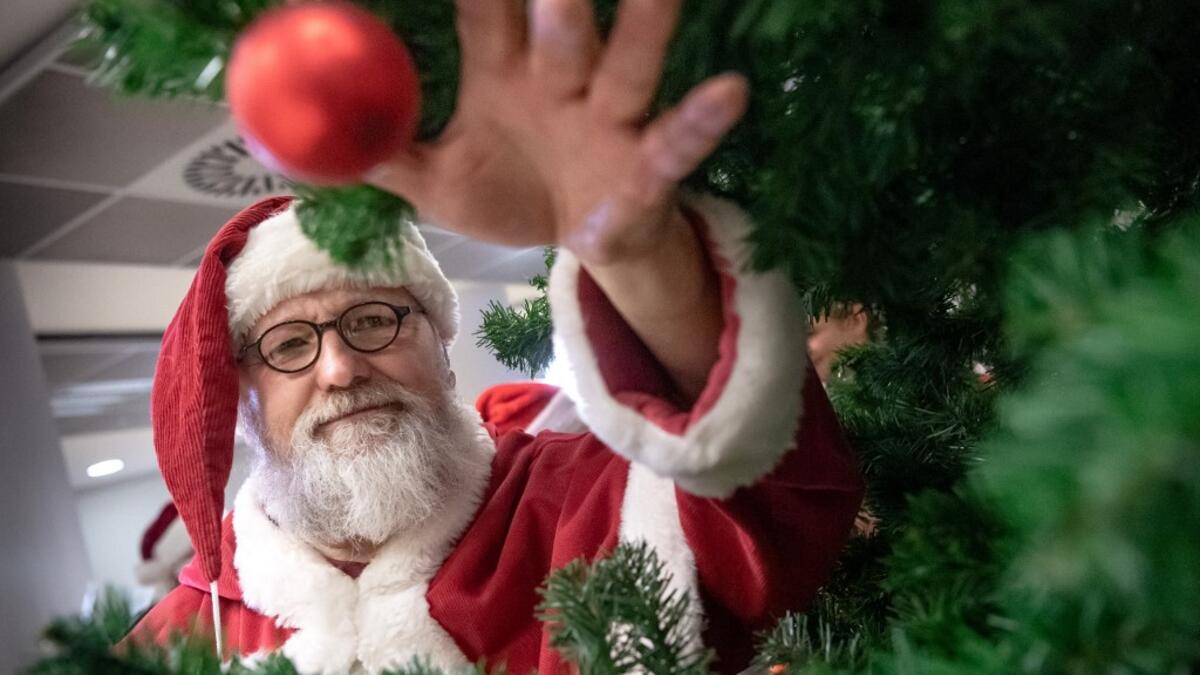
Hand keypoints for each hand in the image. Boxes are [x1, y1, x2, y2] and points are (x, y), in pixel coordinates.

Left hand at [368, 0, 747, 266]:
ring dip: (639, 25)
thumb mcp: (436, 180)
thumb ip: (382, 154)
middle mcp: (559, 82)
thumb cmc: (509, 192)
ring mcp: (608, 120)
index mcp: (501, 73)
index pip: (480, 9)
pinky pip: (673, 143)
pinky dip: (697, 122)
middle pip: (556, 23)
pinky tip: (729, 91)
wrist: (578, 243)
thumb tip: (308, 139)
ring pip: (625, 65)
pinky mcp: (646, 167)